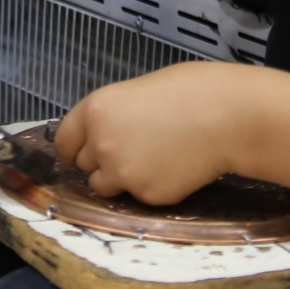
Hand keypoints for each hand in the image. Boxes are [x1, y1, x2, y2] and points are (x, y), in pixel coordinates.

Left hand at [55, 62, 251, 203]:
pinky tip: (170, 168)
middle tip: (129, 151)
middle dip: (98, 162)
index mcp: (95, 110)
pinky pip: (135, 196)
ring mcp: (122, 172)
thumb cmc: (189, 92)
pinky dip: (147, 187)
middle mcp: (100, 143)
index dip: (75, 147)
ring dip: (118, 179)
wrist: (226, 117)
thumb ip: (112, 115)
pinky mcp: (145, 195)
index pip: (63, 141)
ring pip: (103, 187)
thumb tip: (102, 132)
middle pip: (82, 165)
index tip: (84, 151)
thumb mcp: (137, 92)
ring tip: (150, 161)